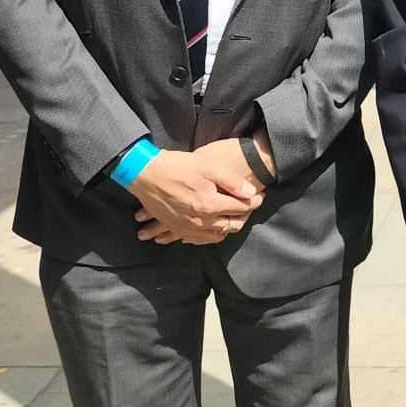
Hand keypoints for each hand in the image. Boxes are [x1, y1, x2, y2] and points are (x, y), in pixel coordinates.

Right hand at [129, 148, 262, 245]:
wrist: (145, 174)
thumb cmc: (178, 166)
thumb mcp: (208, 167)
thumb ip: (232, 182)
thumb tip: (251, 193)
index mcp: (210, 205)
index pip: (242, 209)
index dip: (255, 201)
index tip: (260, 195)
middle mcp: (200, 221)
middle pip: (232, 225)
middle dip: (245, 216)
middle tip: (249, 205)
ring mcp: (187, 227)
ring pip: (216, 236)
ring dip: (228, 227)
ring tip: (234, 216)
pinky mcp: (176, 228)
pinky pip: (198, 240)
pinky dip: (209, 236)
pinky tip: (213, 228)